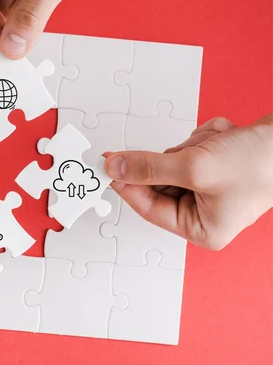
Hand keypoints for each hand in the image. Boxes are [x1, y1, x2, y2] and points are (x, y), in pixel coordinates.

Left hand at [103, 115, 272, 249]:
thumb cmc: (260, 164)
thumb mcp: (195, 167)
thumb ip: (149, 168)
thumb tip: (115, 169)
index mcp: (201, 228)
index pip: (148, 208)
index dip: (127, 184)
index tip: (108, 166)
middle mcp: (205, 213)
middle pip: (160, 182)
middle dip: (175, 159)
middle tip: (188, 149)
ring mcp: (210, 189)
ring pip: (173, 161)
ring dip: (191, 146)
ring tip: (217, 144)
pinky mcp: (215, 168)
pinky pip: (190, 150)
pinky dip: (203, 139)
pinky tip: (224, 138)